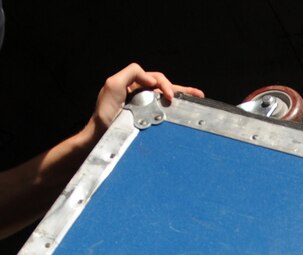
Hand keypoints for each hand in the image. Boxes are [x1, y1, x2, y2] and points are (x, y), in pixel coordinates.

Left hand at [89, 64, 203, 142]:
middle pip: (165, 87)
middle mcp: (141, 95)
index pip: (155, 78)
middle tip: (197, 96)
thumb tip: (153, 80)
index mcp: (134, 85)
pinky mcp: (148, 121)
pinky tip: (187, 111)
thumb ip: (132, 72)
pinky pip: (164, 112)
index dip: (165, 84)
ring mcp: (145, 108)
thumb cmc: (105, 111)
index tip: (169, 97)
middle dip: (182, 89)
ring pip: (167, 98)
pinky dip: (177, 109)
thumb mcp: (113, 84)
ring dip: (184, 96)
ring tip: (199, 98)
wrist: (102, 135)